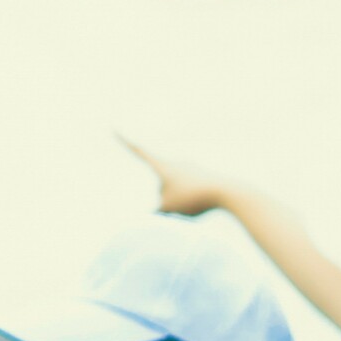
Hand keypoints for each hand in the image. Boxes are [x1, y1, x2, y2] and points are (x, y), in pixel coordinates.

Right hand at [116, 132, 235, 217]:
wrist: (227, 192)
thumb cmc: (193, 199)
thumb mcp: (168, 210)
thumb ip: (155, 213)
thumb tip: (153, 214)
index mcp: (163, 166)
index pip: (138, 151)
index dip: (124, 140)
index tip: (113, 126)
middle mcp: (176, 162)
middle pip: (162, 187)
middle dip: (168, 201)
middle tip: (182, 208)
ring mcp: (192, 167)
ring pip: (178, 193)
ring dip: (183, 203)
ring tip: (196, 207)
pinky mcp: (205, 175)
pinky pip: (194, 195)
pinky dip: (196, 203)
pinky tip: (208, 204)